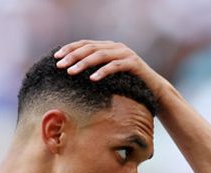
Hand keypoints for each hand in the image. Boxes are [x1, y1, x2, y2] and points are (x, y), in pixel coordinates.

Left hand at [54, 40, 168, 100]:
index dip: (70, 49)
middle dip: (73, 56)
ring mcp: (126, 54)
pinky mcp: (134, 64)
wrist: (154, 90)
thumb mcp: (109, 76)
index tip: (56, 57)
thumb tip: (72, 74)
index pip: (85, 44)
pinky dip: (103, 71)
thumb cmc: (129, 85)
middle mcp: (116, 47)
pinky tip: (92, 79)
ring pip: (100, 55)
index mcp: (109, 47)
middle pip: (90, 48)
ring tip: (71, 72)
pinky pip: (115, 66)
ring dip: (84, 63)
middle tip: (60, 66)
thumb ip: (95, 70)